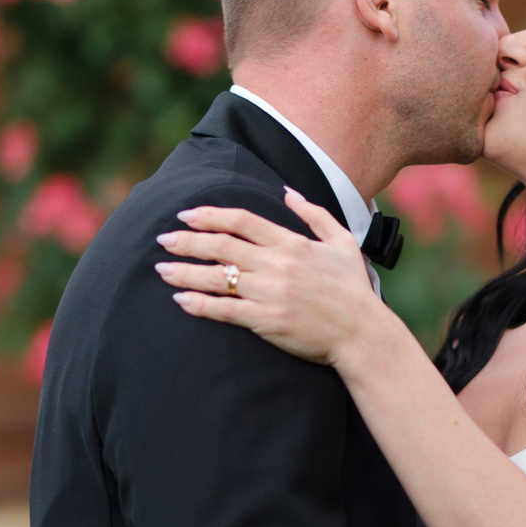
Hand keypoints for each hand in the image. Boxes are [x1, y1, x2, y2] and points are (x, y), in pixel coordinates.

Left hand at [157, 188, 392, 366]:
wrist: (363, 333)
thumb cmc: (353, 289)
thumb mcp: (342, 241)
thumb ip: (314, 214)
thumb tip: (288, 192)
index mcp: (292, 243)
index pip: (241, 221)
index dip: (209, 216)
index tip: (186, 216)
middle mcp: (278, 264)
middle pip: (221, 246)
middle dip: (187, 241)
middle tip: (162, 239)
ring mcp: (271, 293)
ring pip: (218, 277)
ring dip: (186, 272)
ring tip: (162, 269)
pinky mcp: (268, 321)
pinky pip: (226, 310)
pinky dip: (201, 304)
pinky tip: (181, 300)